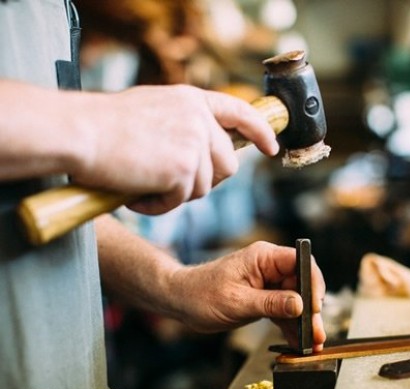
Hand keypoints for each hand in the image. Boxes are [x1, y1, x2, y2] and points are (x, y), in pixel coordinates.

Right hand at [70, 85, 278, 213]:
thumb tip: (203, 151)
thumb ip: (183, 124)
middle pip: (227, 164)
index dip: (259, 132)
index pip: (240, 113)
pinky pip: (181, 200)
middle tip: (170, 184)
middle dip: (203, 180)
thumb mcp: (154, 109)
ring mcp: (194, 143)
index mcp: (192, 100)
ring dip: (174, 194)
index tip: (270, 148)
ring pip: (203, 187)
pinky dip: (158, 205)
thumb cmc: (103, 125)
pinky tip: (136, 195)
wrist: (78, 133)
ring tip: (142, 184)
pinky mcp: (184, 168)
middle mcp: (199, 119)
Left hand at [164, 241, 326, 351]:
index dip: (313, 281)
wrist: (182, 300)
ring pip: (296, 299)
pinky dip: (291, 325)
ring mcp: (268, 282)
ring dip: (304, 321)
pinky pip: (284, 309)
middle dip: (311, 308)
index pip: (300, 261)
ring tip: (311, 342)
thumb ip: (271, 302)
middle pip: (302, 283)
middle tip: (316, 332)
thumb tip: (300, 304)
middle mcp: (269, 266)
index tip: (316, 305)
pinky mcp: (264, 297)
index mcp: (263, 257)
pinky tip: (298, 340)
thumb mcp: (237, 302)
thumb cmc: (201, 294)